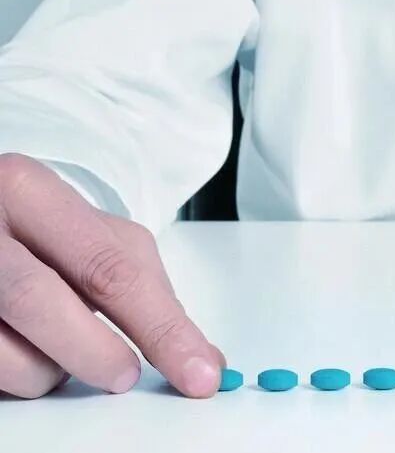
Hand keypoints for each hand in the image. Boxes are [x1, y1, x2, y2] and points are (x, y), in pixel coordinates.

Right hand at [0, 154, 222, 398]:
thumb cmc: (39, 231)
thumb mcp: (96, 236)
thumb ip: (149, 292)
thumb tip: (202, 360)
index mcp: (27, 190)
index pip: (110, 269)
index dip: (161, 330)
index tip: (198, 374)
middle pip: (43, 302)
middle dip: (97, 353)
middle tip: (124, 375)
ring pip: (6, 352)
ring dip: (48, 370)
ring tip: (60, 348)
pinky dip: (17, 376)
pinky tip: (25, 349)